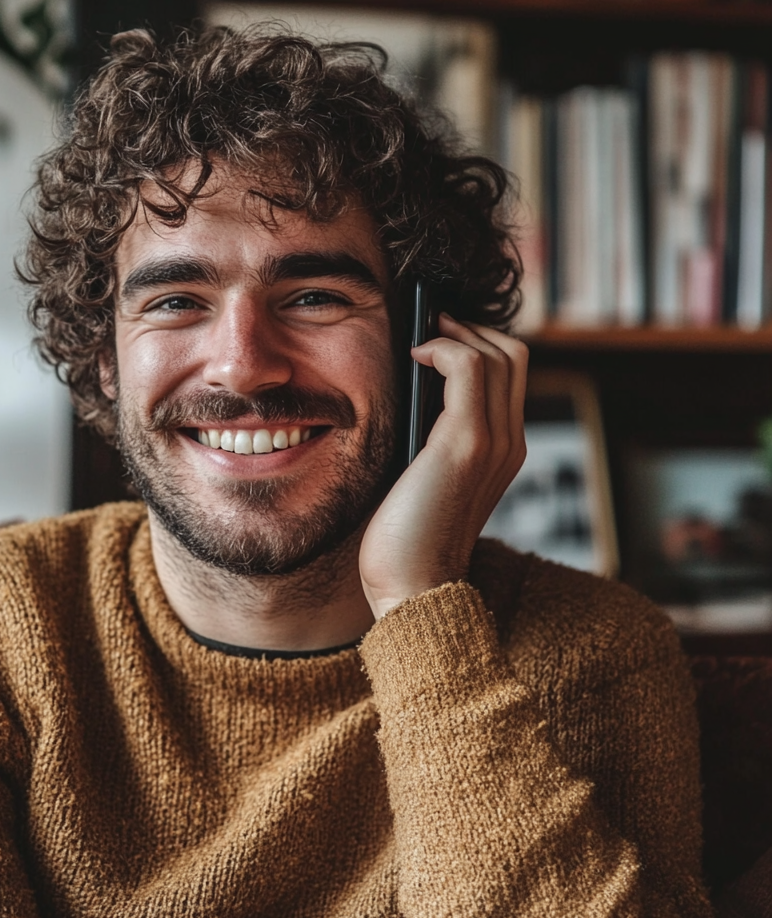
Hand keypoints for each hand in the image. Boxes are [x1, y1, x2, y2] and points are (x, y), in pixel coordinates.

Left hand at [358, 314, 527, 618]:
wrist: (411, 588)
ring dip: (455, 334)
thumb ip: (427, 438)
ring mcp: (494, 442)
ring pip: (498, 352)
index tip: (437, 339)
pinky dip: (443, 347)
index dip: (477, 345)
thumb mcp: (420, 475)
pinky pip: (469, 366)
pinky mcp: (467, 443)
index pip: (510, 374)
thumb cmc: (405, 537)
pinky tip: (414, 357)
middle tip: (429, 328)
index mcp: (502, 451)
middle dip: (469, 330)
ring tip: (420, 340)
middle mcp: (509, 442)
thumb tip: (408, 391)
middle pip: (512, 354)